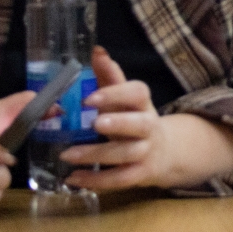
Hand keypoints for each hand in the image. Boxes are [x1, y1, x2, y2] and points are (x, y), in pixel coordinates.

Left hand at [60, 48, 232, 191]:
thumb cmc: (133, 118)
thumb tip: (97, 50)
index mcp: (142, 103)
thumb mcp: (124, 98)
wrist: (164, 151)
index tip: (90, 97)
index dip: (116, 94)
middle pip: (139, 124)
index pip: (138, 92)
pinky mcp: (141, 174)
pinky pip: (120, 180)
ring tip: (68, 155)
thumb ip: (109, 76)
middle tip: (93, 123)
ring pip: (125, 154)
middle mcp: (149, 126)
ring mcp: (146, 152)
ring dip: (96, 155)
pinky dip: (96, 181)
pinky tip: (73, 178)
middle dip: (118, 123)